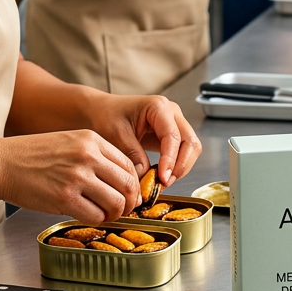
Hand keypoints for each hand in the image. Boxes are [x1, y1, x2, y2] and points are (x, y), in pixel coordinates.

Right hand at [0, 130, 143, 223]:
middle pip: (128, 184)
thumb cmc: (34, 156)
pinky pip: (95, 215)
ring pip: (116, 202)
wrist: (2, 164)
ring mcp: (77, 177)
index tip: (130, 193)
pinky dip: (98, 220)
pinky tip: (91, 217)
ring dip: (115, 213)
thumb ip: (95, 156)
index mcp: (92, 141)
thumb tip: (120, 179)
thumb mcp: (70, 143)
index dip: (133, 183)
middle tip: (124, 209)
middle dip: (130, 201)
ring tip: (107, 215)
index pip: (129, 164)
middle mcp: (88, 156)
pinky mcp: (64, 198)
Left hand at [86, 93, 200, 187]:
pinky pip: (182, 153)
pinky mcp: (171, 135)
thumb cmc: (106, 117)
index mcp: (158, 107)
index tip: (162, 178)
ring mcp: (174, 124)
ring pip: (191, 149)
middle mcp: (172, 113)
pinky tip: (160, 176)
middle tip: (164, 183)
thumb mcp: (115, 135)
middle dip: (181, 165)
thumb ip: (132, 155)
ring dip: (180, 168)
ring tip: (161, 182)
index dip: (170, 159)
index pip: (173, 136)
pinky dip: (175, 166)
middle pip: (190, 142)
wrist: (101, 112)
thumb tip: (146, 177)